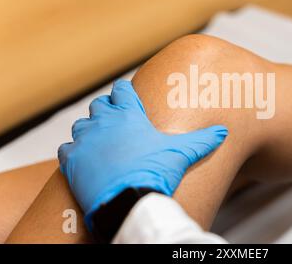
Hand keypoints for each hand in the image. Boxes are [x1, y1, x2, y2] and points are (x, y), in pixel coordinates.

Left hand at [58, 80, 227, 226]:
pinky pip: (67, 148)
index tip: (127, 95)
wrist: (127, 200)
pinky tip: (84, 159)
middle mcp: (103, 122)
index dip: (124, 92)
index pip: (121, 90)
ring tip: (100, 140)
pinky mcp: (72, 161)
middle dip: (107, 110)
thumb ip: (203, 140)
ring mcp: (85, 140)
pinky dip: (74, 151)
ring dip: (90, 130)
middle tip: (116, 121)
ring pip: (81, 125)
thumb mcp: (182, 154)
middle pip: (99, 105)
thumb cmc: (154, 172)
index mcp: (128, 114)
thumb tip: (223, 131)